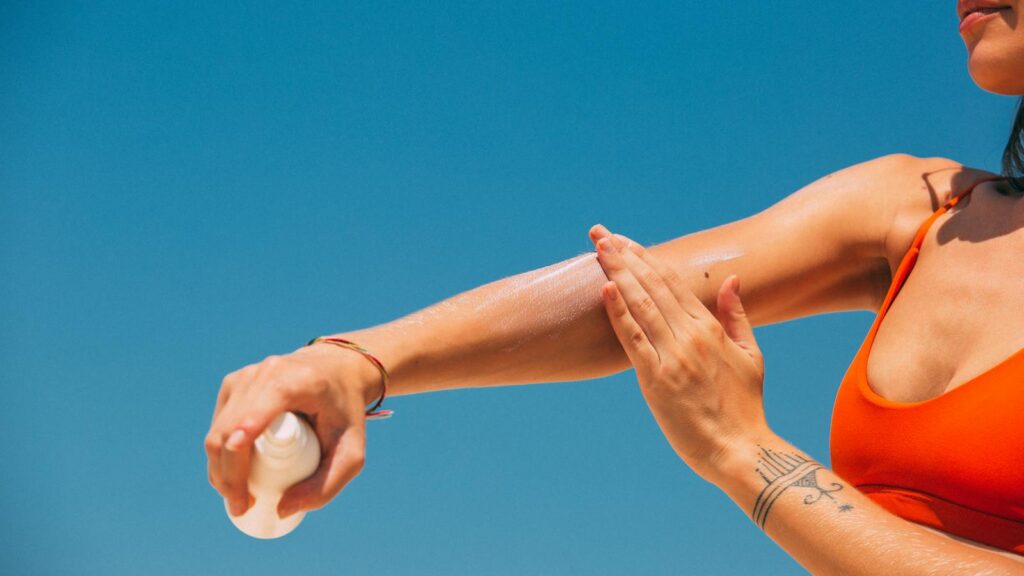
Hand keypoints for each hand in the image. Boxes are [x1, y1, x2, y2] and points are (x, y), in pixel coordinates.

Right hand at [204, 341, 380, 518]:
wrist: (338, 371)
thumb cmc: (346, 413)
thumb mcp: (352, 452)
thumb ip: (327, 485)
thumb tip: (281, 509)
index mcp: (297, 381)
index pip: (258, 411)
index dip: (241, 444)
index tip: (237, 484)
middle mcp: (266, 372)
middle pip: (231, 430)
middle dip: (228, 475)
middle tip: (242, 506)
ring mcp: (245, 375)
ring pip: (219, 429)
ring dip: (220, 468)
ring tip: (238, 496)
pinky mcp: (233, 382)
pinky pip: (218, 423)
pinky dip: (221, 452)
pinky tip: (231, 473)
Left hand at [588, 225, 770, 483]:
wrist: (740, 449)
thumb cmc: (744, 406)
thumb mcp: (750, 355)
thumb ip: (736, 316)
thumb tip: (731, 279)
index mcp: (709, 329)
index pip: (672, 282)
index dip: (646, 258)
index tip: (625, 240)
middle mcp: (689, 336)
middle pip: (652, 285)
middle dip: (625, 255)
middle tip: (600, 233)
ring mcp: (672, 356)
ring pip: (641, 304)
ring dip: (618, 273)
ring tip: (599, 248)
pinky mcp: (656, 380)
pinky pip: (633, 339)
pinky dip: (619, 312)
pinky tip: (605, 288)